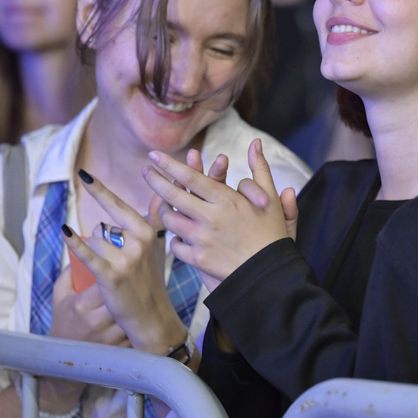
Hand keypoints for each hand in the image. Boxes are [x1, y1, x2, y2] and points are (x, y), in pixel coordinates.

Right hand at [44, 266, 130, 410]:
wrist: (65, 357)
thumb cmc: (64, 320)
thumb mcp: (60, 295)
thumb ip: (70, 271)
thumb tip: (86, 245)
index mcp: (81, 305)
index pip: (106, 279)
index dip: (116, 268)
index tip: (120, 261)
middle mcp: (96, 322)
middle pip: (124, 294)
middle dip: (130, 281)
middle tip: (135, 271)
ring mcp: (109, 337)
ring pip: (134, 311)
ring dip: (138, 298)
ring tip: (139, 288)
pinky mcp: (120, 348)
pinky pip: (136, 327)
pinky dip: (139, 317)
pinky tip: (140, 308)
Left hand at [62, 174, 184, 354]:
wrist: (152, 317)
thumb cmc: (149, 282)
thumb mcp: (156, 248)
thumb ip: (154, 220)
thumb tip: (159, 195)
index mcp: (148, 231)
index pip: (117, 205)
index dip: (98, 189)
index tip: (83, 173)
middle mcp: (139, 241)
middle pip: (102, 228)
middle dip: (101, 242)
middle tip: (115, 262)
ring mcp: (126, 258)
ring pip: (95, 242)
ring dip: (96, 257)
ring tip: (113, 276)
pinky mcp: (112, 275)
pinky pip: (88, 253)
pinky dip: (74, 243)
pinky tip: (65, 230)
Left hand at [144, 139, 289, 281]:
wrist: (271, 275)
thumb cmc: (271, 234)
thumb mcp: (269, 198)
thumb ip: (260, 168)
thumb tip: (255, 142)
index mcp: (227, 200)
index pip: (191, 177)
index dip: (169, 164)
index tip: (155, 155)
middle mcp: (211, 217)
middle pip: (173, 195)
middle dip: (155, 180)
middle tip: (145, 171)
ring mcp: (203, 239)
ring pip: (171, 220)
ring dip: (164, 210)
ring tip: (162, 204)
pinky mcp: (199, 259)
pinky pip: (176, 245)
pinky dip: (175, 239)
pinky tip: (177, 235)